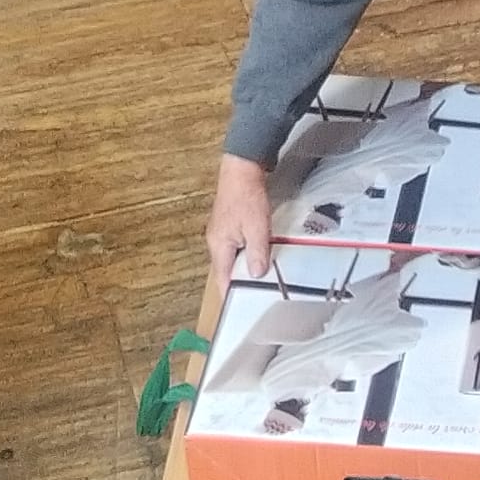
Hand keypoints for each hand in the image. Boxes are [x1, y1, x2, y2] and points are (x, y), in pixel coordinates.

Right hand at [207, 154, 271, 288]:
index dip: (231, 297)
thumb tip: (256, 275)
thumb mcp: (257, 227)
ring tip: (263, 277)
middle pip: (228, 271)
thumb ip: (257, 253)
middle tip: (259, 295)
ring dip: (246, 267)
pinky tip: (261, 253)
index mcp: (219, 247)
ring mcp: (222, 234)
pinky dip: (248, 253)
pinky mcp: (229, 225)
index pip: (223, 281)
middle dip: (242, 282)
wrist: (242, 168)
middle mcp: (216, 243)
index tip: (241, 310)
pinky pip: (238, 246)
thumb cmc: (246, 196)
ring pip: (233, 259)